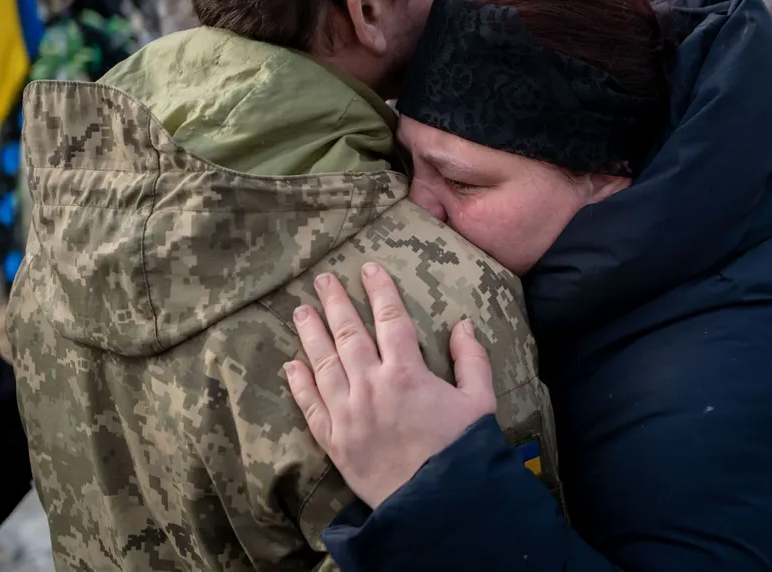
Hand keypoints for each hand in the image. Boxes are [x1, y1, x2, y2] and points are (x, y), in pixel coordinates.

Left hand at [284, 263, 495, 507]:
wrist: (436, 503)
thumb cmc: (461, 450)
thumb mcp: (480, 401)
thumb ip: (472, 360)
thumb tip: (463, 324)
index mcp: (406, 372)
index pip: (390, 319)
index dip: (379, 290)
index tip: (368, 268)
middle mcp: (371, 386)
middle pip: (348, 334)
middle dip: (334, 303)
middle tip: (322, 280)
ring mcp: (347, 413)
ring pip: (322, 364)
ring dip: (310, 334)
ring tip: (300, 311)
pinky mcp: (334, 441)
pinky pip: (310, 406)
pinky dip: (299, 384)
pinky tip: (291, 365)